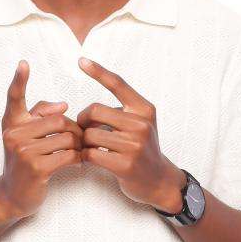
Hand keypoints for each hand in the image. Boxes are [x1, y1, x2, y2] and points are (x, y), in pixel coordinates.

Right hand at [0, 60, 83, 218]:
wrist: (12, 194)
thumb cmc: (25, 160)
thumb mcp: (26, 135)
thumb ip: (39, 115)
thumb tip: (63, 105)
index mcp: (12, 123)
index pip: (14, 97)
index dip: (19, 80)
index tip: (23, 63)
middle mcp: (14, 134)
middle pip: (59, 120)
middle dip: (75, 130)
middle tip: (79, 141)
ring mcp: (24, 152)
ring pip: (67, 138)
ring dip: (78, 146)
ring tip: (77, 153)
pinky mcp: (37, 168)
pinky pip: (68, 155)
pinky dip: (78, 159)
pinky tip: (77, 163)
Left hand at [76, 56, 185, 210]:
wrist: (159, 180)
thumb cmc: (142, 149)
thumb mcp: (141, 124)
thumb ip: (121, 112)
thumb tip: (89, 110)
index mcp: (144, 109)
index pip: (118, 84)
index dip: (98, 71)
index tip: (81, 60)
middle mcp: (141, 124)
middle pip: (95, 111)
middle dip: (82, 121)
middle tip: (84, 131)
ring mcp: (134, 145)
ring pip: (89, 134)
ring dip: (83, 142)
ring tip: (89, 147)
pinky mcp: (125, 164)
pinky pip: (91, 153)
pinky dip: (85, 156)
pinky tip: (90, 159)